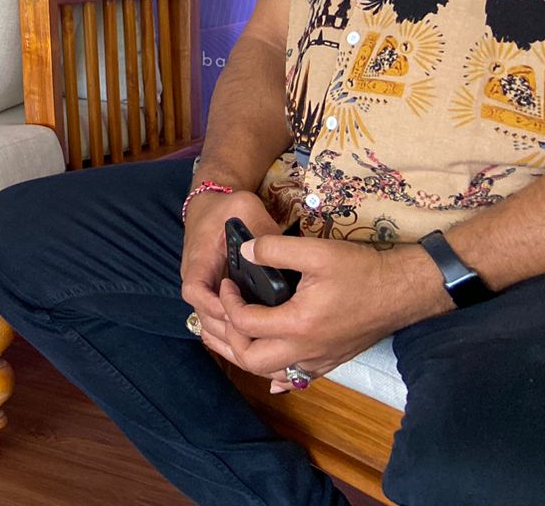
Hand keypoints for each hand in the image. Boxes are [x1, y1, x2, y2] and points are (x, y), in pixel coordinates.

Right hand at [180, 188, 279, 328]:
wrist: (211, 203)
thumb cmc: (227, 206)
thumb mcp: (247, 208)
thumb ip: (263, 232)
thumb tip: (281, 259)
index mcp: (200, 258)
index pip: (194, 290)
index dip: (213, 305)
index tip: (236, 311)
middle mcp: (196, 276)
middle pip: (201, 313)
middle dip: (226, 329)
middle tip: (257, 336)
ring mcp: (204, 285)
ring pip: (207, 320)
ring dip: (228, 336)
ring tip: (258, 344)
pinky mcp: (214, 290)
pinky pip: (215, 317)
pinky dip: (228, 332)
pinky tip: (251, 341)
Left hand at [204, 234, 448, 392]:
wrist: (404, 290)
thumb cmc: (362, 270)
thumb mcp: (316, 251)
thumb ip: (273, 249)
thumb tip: (242, 251)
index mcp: (299, 324)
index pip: (244, 324)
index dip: (227, 302)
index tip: (228, 282)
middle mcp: (307, 351)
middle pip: (250, 360)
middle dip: (227, 338)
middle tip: (222, 313)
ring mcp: (320, 361)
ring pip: (270, 374)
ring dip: (245, 356)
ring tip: (230, 332)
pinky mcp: (331, 362)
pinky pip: (294, 378)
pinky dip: (273, 372)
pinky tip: (267, 366)